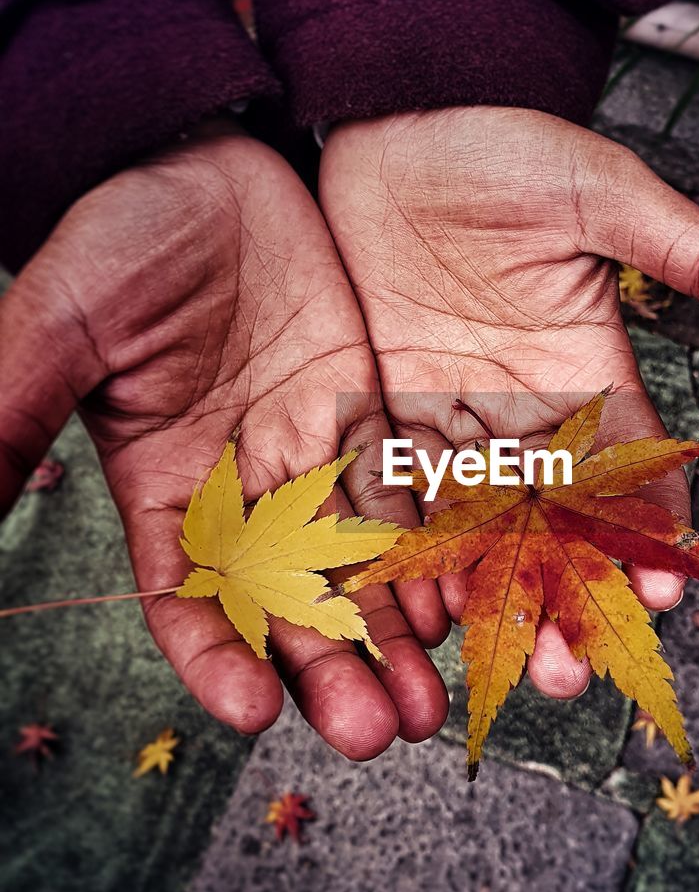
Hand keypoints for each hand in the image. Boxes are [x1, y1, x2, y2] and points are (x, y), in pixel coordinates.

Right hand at [0, 124, 448, 756]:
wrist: (200, 158)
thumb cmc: (120, 233)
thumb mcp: (63, 324)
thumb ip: (12, 412)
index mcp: (165, 486)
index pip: (188, 598)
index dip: (216, 657)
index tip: (254, 712)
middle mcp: (243, 487)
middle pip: (289, 603)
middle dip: (330, 670)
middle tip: (379, 733)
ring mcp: (310, 451)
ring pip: (356, 564)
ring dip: (392, 634)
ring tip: (431, 702)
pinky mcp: (367, 410)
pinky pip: (405, 493)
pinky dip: (428, 549)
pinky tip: (461, 603)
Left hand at [319, 107, 698, 696]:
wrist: (398, 121)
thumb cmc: (503, 145)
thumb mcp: (602, 194)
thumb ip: (689, 254)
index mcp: (588, 370)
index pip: (632, 468)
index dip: (651, 531)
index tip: (668, 590)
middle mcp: (526, 409)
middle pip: (556, 522)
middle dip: (567, 596)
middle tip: (570, 671)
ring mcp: (455, 414)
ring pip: (480, 526)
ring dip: (492, 597)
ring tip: (499, 665)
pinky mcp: (387, 407)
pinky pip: (401, 494)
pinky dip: (411, 551)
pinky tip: (419, 611)